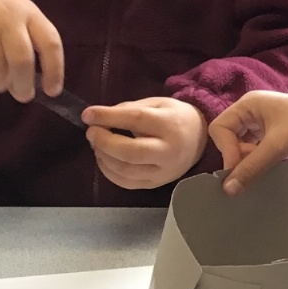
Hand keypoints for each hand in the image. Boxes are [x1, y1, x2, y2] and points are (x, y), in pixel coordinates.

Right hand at [0, 0, 63, 102]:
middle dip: (23, 85)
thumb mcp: (16, 9)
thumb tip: (38, 77)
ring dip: (0, 86)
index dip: (55, 70)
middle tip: (22, 95)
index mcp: (28, 12)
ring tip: (0, 86)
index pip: (50, 42)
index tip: (52, 91)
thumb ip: (28, 36)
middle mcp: (7, 19)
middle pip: (22, 60)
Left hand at [85, 97, 207, 189]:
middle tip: (91, 132)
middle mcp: (168, 151)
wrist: (199, 140)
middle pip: (130, 151)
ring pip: (126, 171)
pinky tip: (103, 158)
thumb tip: (98, 117)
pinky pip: (126, 183)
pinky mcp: (156, 184)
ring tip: (96, 144)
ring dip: (103, 157)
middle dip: (104, 142)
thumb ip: (129, 108)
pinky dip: (109, 172)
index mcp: (170, 125)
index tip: (88, 114)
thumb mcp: (157, 103)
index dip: (109, 117)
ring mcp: (163, 172)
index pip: (136, 120)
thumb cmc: (175, 118)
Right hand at [207, 92, 287, 195]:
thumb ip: (251, 167)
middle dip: (237, 157)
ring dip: (248, 162)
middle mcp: (252, 113)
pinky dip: (258, 164)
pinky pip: (256, 153)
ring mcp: (263, 126)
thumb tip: (227, 190)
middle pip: (228, 139)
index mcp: (248, 105)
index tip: (239, 170)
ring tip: (261, 172)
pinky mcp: (275, 138)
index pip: (219, 129)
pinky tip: (267, 173)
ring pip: (242, 149)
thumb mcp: (278, 145)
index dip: (226, 151)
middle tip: (252, 170)